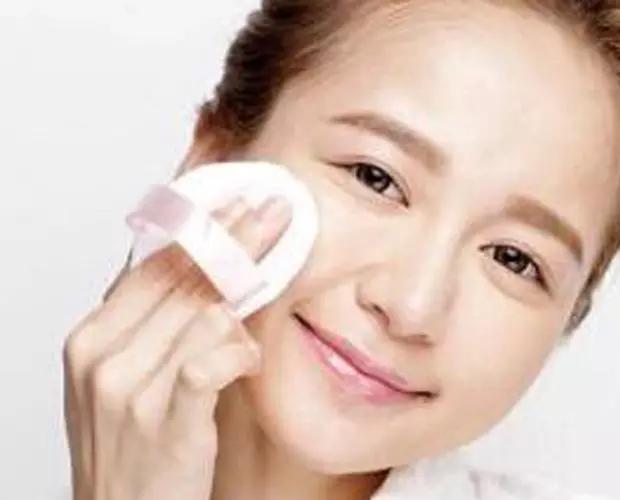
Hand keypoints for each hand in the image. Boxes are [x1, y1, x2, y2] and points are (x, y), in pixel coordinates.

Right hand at [62, 196, 291, 499]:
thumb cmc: (129, 448)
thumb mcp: (122, 378)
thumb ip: (150, 324)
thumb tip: (198, 268)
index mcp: (90, 337)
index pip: (151, 265)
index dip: (200, 230)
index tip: (235, 204)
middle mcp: (102, 355)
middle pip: (181, 279)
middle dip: (235, 241)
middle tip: (274, 214)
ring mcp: (130, 389)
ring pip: (203, 313)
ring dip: (243, 306)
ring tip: (259, 311)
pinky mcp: (166, 422)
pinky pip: (212, 361)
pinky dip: (238, 353)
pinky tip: (248, 360)